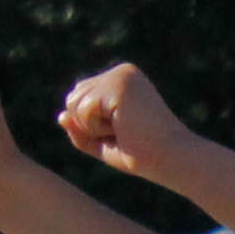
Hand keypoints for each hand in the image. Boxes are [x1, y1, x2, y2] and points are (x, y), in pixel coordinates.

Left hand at [54, 63, 206, 185]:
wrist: (173, 161)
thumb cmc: (146, 156)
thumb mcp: (106, 144)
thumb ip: (81, 130)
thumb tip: (60, 116)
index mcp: (124, 80)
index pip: (81, 97)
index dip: (92, 125)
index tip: (125, 132)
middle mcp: (122, 72)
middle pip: (73, 97)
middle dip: (88, 125)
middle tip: (124, 133)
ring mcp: (121, 76)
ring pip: (73, 102)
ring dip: (92, 127)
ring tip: (124, 130)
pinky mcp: (117, 87)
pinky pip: (81, 110)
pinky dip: (96, 127)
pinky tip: (123, 128)